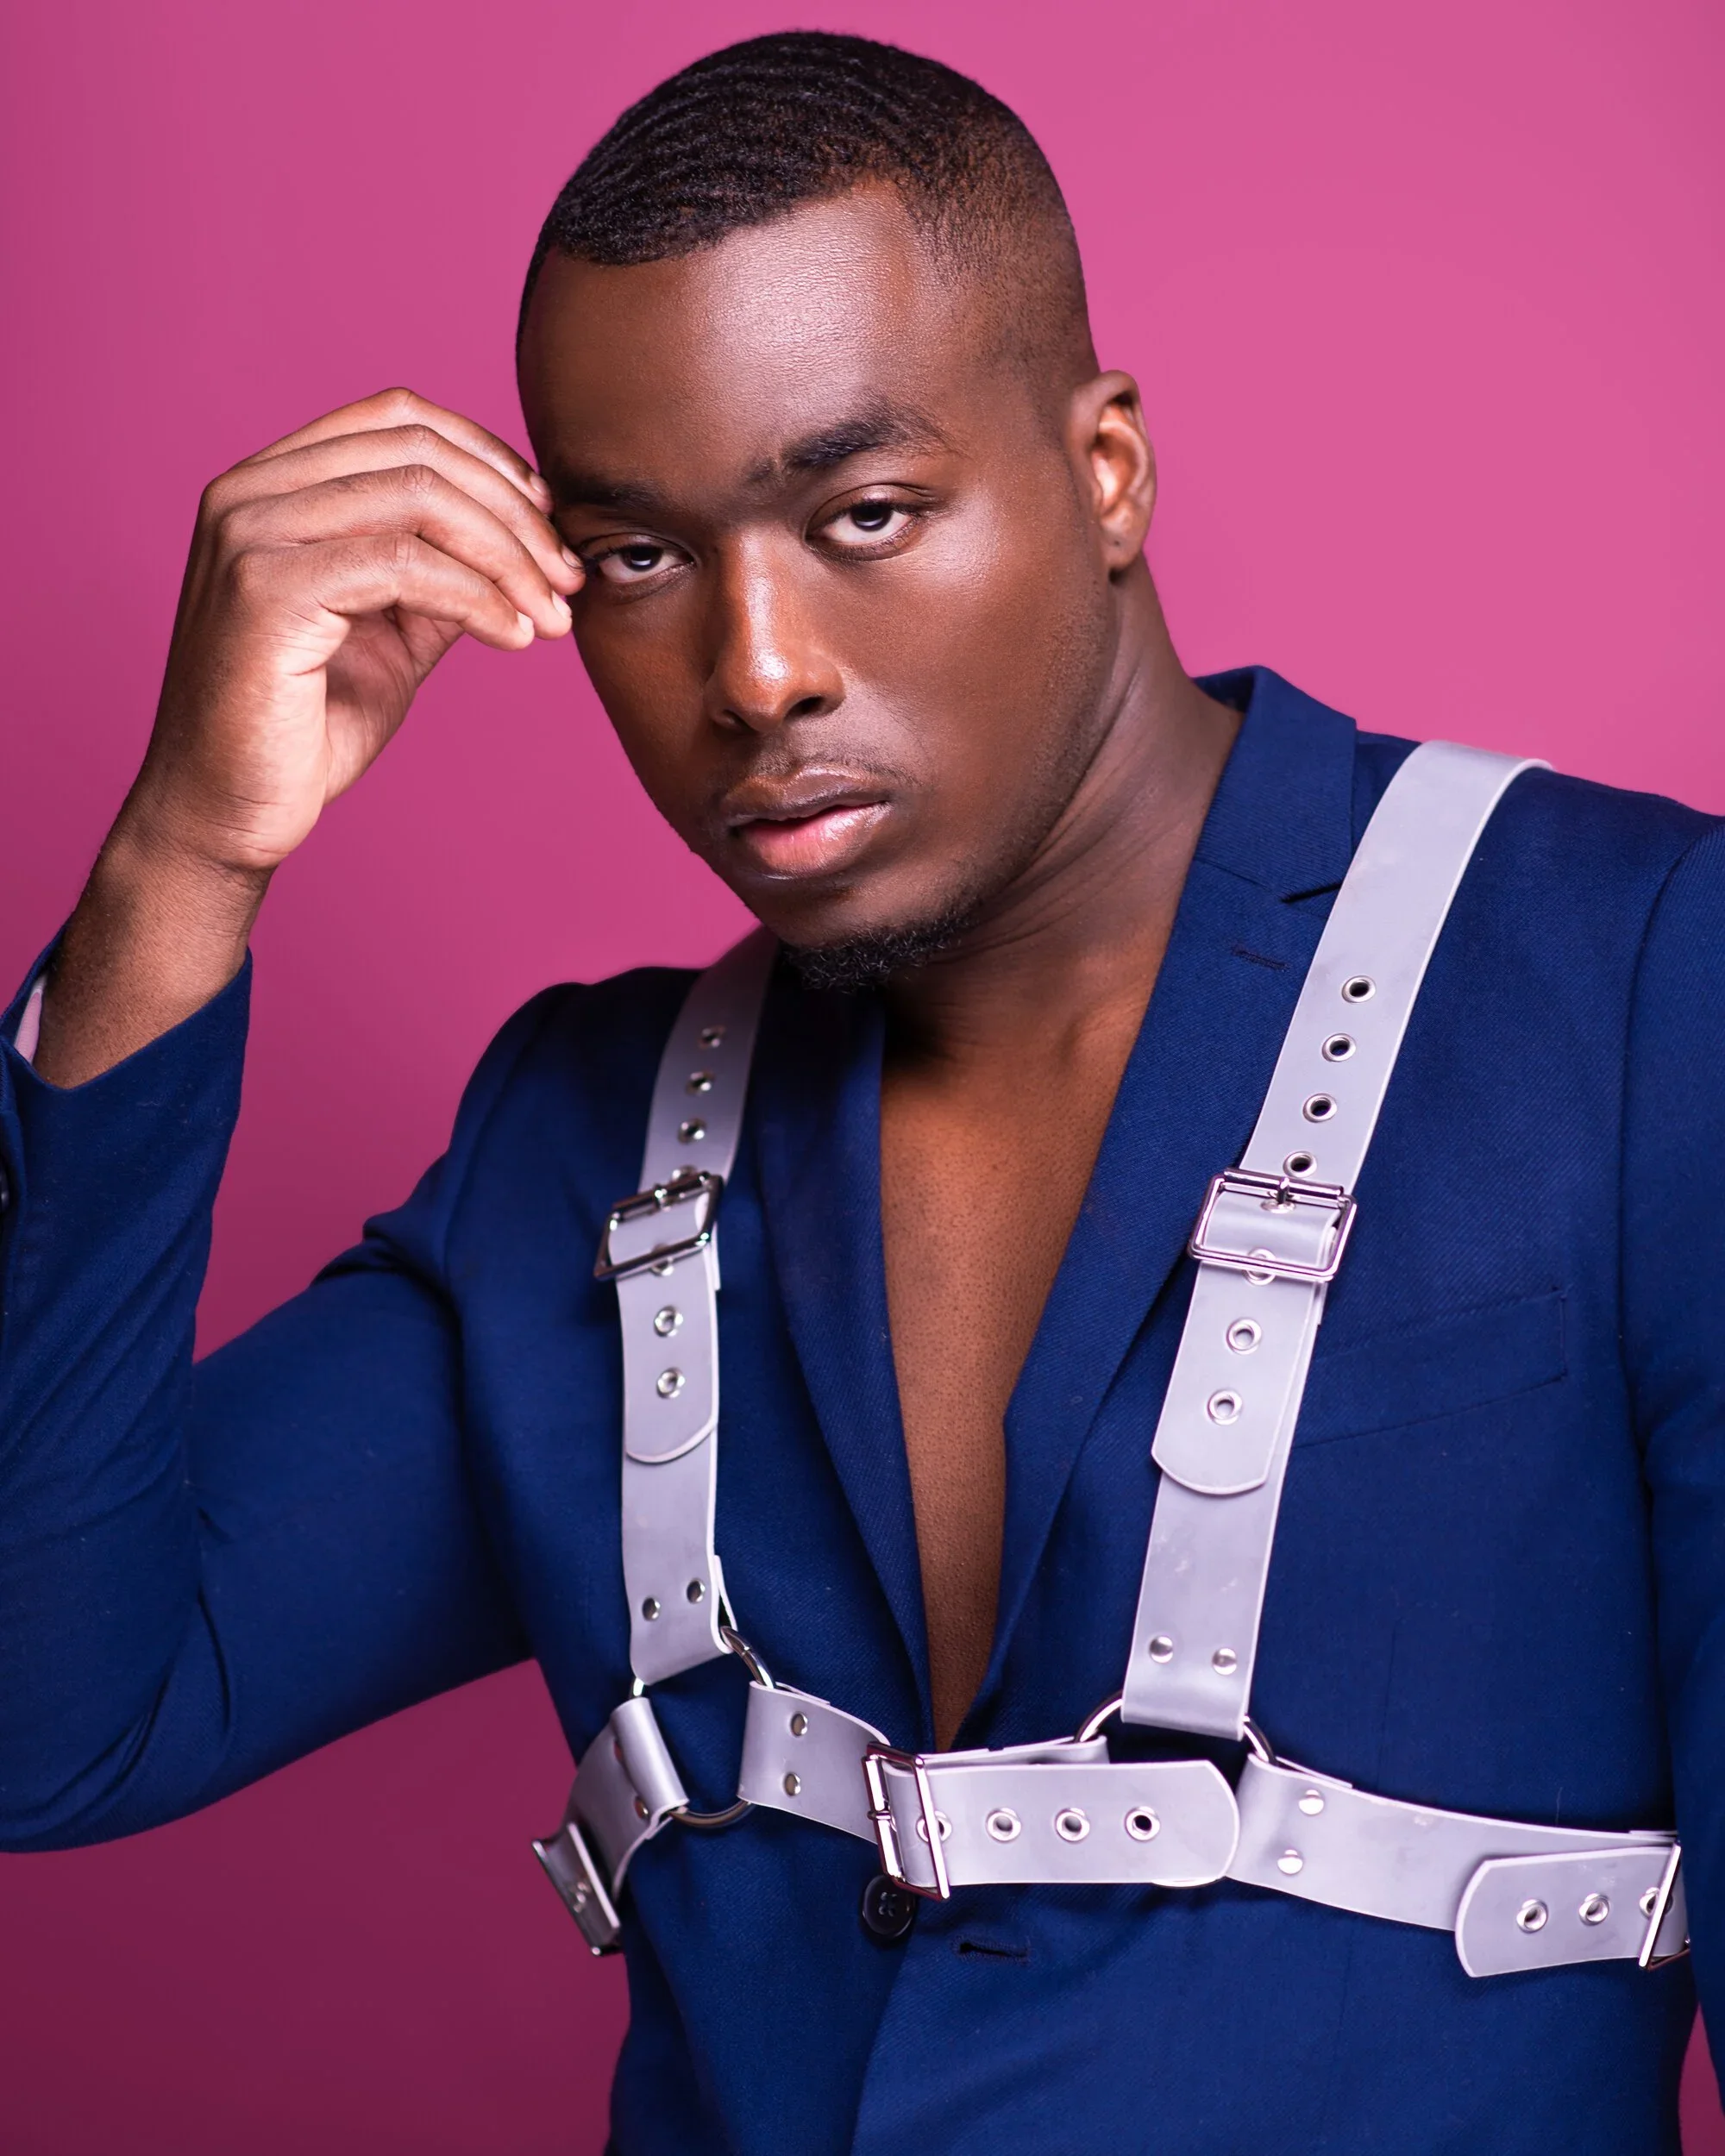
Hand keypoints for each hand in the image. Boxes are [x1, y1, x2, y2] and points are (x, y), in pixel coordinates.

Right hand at [129, 386, 580, 873]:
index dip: (488, 457)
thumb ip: (439, 577)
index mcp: (271, 486)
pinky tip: (514, 636)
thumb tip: (523, 542)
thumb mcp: (389, 635)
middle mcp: (249, 492)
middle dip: (515, 513)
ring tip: (554, 615)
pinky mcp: (264, 589)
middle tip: (569, 579)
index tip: (549, 521)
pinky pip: (403, 565)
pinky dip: (477, 596)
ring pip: (418, 499)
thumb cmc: (302, 732)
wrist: (227, 814)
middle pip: (417, 452)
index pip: (396, 418)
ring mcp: (249, 533)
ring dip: (509, 556)